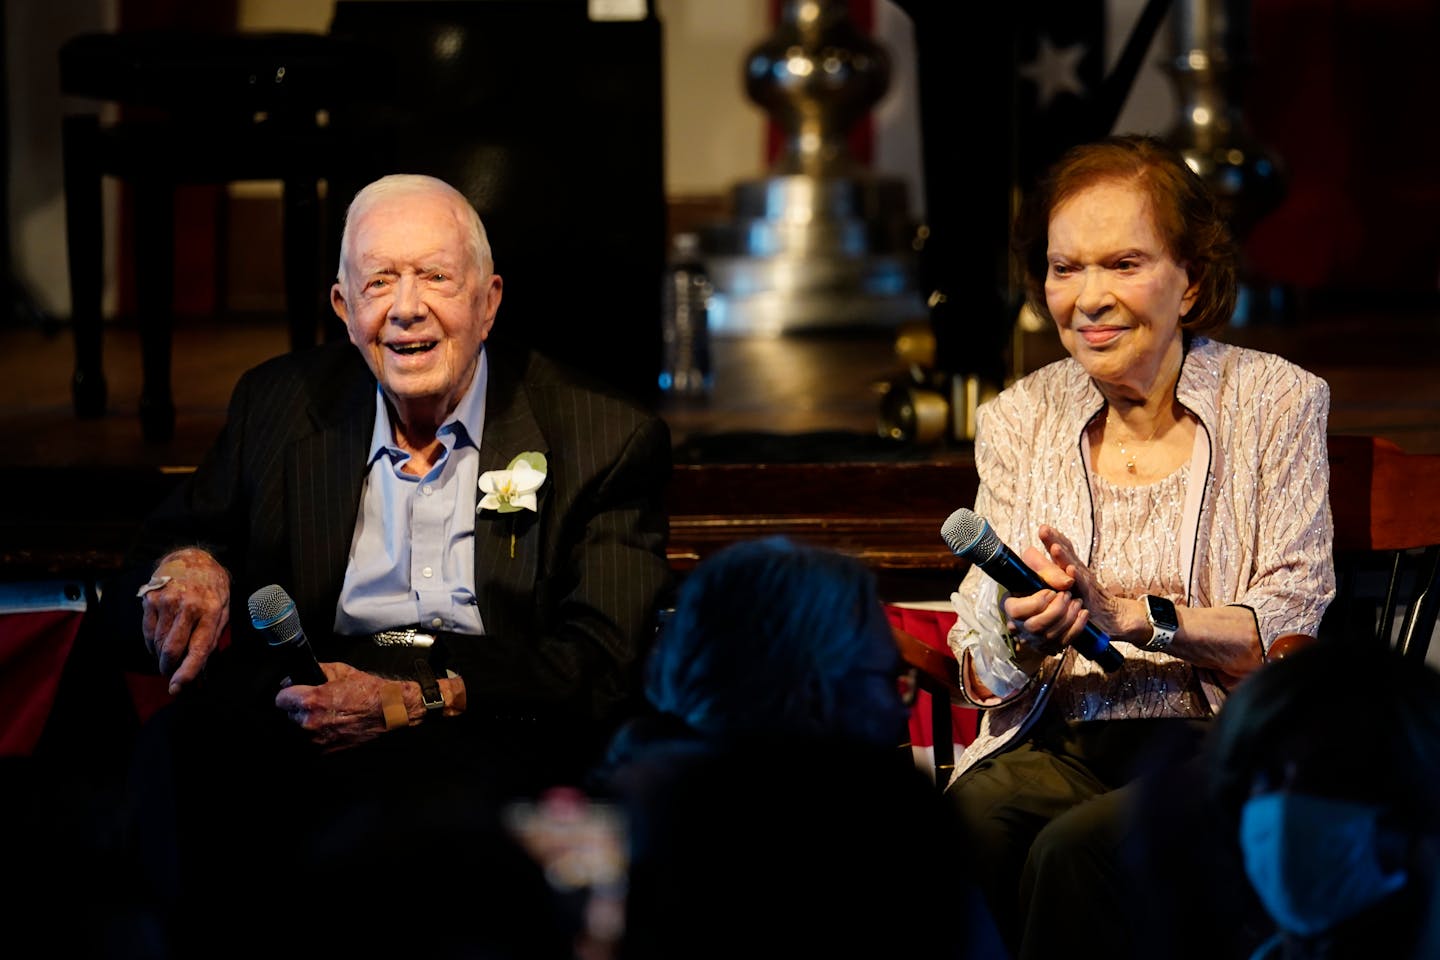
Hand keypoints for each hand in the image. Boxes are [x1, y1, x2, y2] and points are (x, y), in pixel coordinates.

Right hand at [141, 547, 229, 694]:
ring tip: (168, 656)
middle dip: (169, 668)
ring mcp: (167, 602)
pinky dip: (152, 644)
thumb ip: (212, 639)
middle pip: (172, 649)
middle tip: (171, 674)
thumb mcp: (223, 610)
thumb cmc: (212, 588)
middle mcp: (188, 606)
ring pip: (158, 643)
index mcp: (212, 611)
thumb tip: (201, 670)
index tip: (177, 687)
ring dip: (160, 657)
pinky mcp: (151, 599)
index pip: (198, 649)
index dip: (187, 672)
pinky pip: (147, 632)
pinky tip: (159, 643)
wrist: (192, 558)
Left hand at [274, 662, 392, 751]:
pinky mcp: (325, 751)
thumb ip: (315, 671)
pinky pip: (310, 743)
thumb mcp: (340, 670)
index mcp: (311, 701)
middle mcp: (311, 722)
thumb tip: (298, 676)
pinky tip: (331, 726)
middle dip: (299, 709)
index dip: (288, 694)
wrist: (389, 712)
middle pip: (288, 716)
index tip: (293, 694)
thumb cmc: (369, 692)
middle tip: (316, 704)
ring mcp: (317, 740)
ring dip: (307, 724)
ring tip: (325, 716)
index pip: (279, 699)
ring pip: (298, 731)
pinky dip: (317, 736)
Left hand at [1036, 524, 1134, 637]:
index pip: (1064, 549)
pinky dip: (1077, 578)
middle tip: (1043, 530)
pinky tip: (1071, 571)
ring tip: (1054, 547)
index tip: (1043, 528)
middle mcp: (1079, 572)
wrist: (1114, 616)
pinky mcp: (1091, 598)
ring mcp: (1086, 584)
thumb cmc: (1086, 600)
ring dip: (1064, 557)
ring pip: (1074, 568)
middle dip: (1055, 541)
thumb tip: (1031, 565)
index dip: (1054, 538)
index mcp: (1072, 568)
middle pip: (1067, 553)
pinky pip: (1083, 587)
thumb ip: (1051, 574)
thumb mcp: (1067, 585)